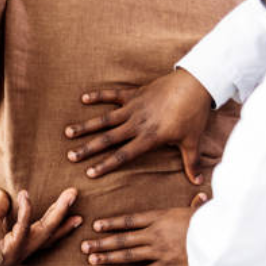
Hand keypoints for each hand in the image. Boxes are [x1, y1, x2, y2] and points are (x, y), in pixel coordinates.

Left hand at [0, 187, 82, 265]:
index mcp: (21, 246)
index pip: (46, 236)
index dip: (62, 227)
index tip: (78, 218)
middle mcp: (23, 252)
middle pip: (50, 231)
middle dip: (65, 213)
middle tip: (76, 195)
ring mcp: (18, 253)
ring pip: (43, 229)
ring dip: (58, 211)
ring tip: (69, 194)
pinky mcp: (10, 250)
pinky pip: (21, 228)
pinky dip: (24, 211)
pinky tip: (26, 196)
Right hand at [64, 68, 213, 184]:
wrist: (196, 84)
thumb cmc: (194, 115)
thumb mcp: (192, 141)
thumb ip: (191, 162)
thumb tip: (197, 182)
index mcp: (149, 137)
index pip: (123, 155)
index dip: (106, 165)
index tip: (90, 173)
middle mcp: (137, 124)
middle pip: (108, 139)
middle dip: (88, 148)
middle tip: (71, 156)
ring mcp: (134, 108)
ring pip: (105, 119)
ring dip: (86, 126)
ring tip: (68, 132)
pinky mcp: (135, 94)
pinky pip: (113, 95)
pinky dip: (99, 95)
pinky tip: (84, 99)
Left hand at [80, 193, 207, 265]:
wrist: (222, 242)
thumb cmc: (213, 222)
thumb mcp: (202, 210)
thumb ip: (197, 205)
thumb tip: (202, 194)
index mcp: (161, 217)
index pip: (130, 220)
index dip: (111, 223)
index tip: (96, 226)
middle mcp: (155, 234)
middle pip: (123, 238)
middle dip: (102, 242)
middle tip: (84, 245)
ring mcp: (160, 252)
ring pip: (129, 255)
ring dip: (109, 258)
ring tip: (92, 259)